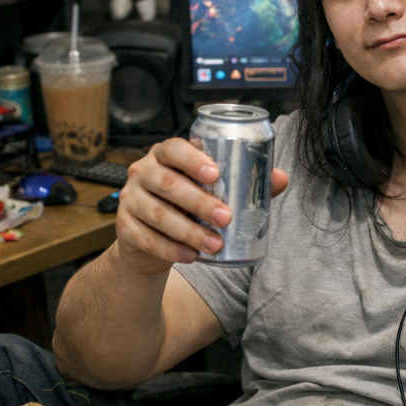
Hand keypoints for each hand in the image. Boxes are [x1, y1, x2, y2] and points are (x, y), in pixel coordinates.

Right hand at [114, 135, 288, 275]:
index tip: (215, 174)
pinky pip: (146, 238)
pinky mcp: (125, 227)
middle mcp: (142, 172)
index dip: (192, 158)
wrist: (151, 240)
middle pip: (167, 183)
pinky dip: (170, 249)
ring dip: (189, 231)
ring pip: (157, 213)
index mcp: (164, 156)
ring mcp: (130, 199)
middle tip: (226, 218)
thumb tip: (281, 178)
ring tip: (216, 244)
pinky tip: (191, 257)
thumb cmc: (186, 207)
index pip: (173, 148)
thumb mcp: (210, 192)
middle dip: (198, 202)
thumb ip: (243, 184)